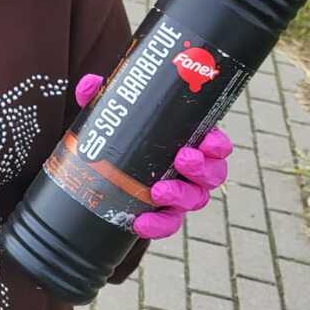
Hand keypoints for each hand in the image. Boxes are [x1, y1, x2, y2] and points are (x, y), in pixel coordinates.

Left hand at [74, 73, 231, 239]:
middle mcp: (193, 169)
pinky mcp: (164, 214)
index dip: (218, 145)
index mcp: (190, 140)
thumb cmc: (125, 134)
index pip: (216, 144)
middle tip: (183, 158)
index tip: (209, 141)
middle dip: (202, 168)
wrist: (104, 167)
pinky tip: (140, 222)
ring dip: (181, 195)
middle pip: (213, 173)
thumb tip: (90, 84)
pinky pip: (169, 224)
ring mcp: (182, 193)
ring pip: (196, 199)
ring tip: (158, 190)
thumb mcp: (116, 113)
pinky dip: (158, 225)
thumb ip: (106, 96)